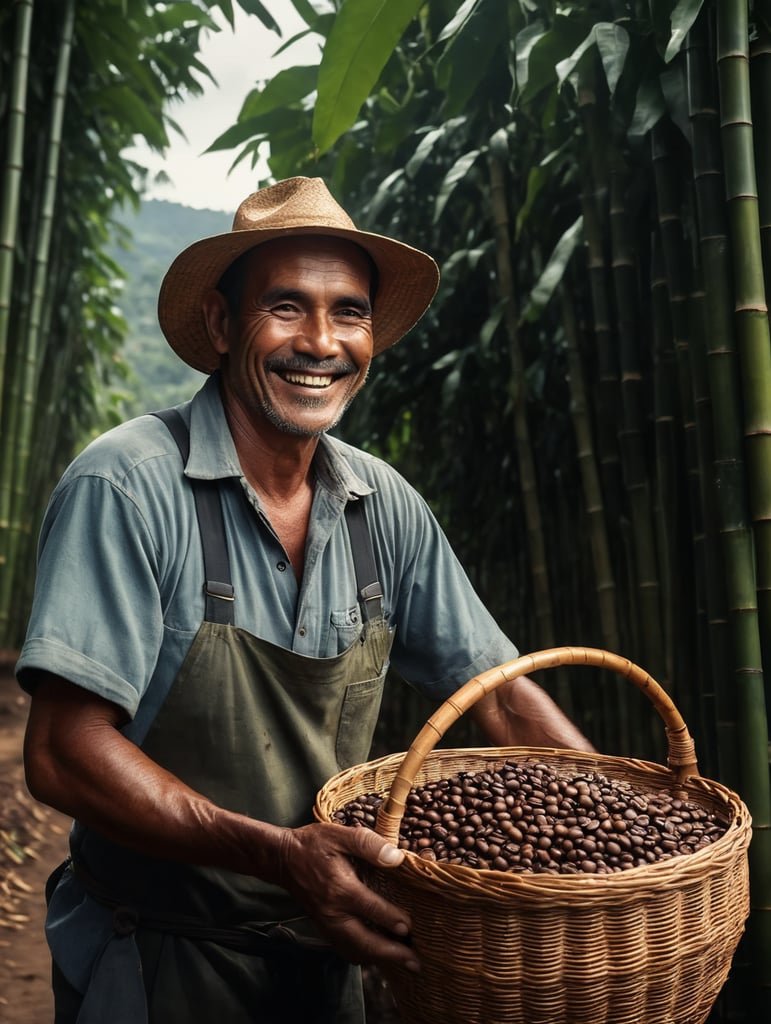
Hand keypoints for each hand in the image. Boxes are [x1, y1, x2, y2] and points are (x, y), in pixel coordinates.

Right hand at [275, 822, 419, 971]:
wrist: (282, 859)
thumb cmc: (312, 845)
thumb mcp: (340, 835)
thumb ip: (369, 844)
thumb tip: (397, 857)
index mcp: (341, 889)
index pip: (373, 910)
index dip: (394, 920)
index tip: (411, 928)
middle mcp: (334, 913)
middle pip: (366, 943)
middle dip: (392, 955)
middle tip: (416, 963)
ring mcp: (327, 923)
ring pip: (356, 951)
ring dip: (379, 958)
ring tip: (403, 963)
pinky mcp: (323, 927)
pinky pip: (345, 949)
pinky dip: (364, 955)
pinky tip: (377, 953)